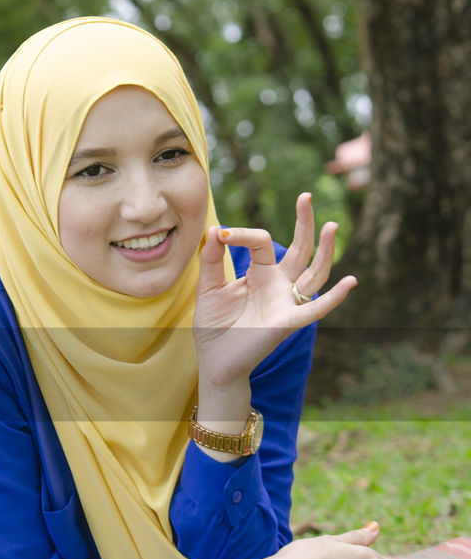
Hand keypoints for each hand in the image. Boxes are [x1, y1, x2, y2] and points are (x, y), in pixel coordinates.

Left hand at [194, 192, 356, 390]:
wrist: (214, 362)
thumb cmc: (214, 326)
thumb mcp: (208, 288)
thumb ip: (211, 260)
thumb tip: (216, 229)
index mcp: (260, 273)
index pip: (262, 242)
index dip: (243, 234)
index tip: (221, 234)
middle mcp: (278, 285)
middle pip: (300, 249)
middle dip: (305, 223)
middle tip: (306, 197)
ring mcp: (286, 302)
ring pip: (313, 272)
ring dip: (324, 251)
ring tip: (332, 226)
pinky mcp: (287, 322)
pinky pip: (315, 310)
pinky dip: (333, 297)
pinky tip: (350, 282)